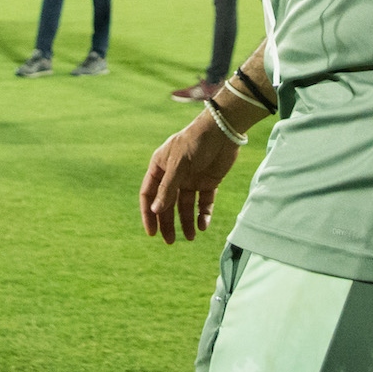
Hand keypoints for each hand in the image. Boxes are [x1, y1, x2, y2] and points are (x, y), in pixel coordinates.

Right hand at [140, 115, 241, 243]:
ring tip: (190, 237)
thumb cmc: (196, 142)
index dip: (149, 213)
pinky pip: (204, 202)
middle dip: (168, 222)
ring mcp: (191, 179)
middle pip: (167, 204)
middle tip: (170, 241)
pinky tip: (203, 225)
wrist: (223, 130)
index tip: (152, 232)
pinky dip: (203, 214)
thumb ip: (167, 188)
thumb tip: (155, 210)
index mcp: (160, 167)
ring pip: (186, 206)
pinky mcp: (209, 182)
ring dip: (187, 221)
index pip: (149, 194)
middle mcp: (174, 175)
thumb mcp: (179, 165)